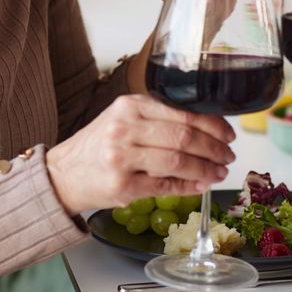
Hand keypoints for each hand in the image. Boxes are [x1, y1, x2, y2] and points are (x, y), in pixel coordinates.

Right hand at [45, 95, 235, 214]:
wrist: (63, 174)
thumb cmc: (99, 145)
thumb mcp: (125, 119)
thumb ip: (159, 118)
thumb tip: (207, 127)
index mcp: (130, 105)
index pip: (183, 112)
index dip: (213, 124)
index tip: (228, 133)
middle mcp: (125, 128)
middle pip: (185, 136)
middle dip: (214, 148)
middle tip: (228, 155)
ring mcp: (122, 157)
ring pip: (178, 161)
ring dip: (206, 168)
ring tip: (219, 172)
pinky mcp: (122, 185)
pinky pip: (165, 186)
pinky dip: (188, 186)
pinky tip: (200, 185)